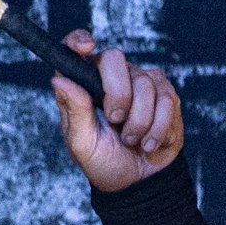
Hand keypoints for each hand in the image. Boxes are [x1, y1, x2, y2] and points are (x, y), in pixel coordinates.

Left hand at [51, 29, 182, 192]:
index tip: (87, 47)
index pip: (75, 49)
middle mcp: (112, 78)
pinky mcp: (165, 95)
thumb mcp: (82, 144)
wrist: (137, 184)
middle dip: (117, 95)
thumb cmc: (104, 163)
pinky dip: (157, 129)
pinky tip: (149, 143)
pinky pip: (166, 100)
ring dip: (138, 123)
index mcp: (85, 85)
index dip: (78, 40)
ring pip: (144, 84)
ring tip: (132, 141)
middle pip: (115, 59)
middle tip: (115, 121)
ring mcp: (141, 83)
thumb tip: (58, 79)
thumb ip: (74, 111)